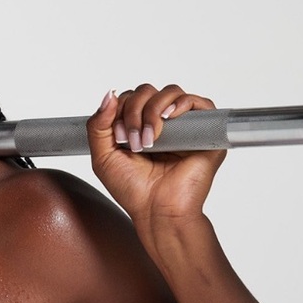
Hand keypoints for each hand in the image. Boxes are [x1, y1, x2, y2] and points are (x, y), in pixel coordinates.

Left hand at [86, 84, 225, 227]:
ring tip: (149, 140)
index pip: (128, 98)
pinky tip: (169, 118)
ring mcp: (183, 126)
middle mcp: (161, 123)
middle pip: (147, 91)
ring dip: (152, 111)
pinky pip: (199, 102)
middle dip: (134, 112)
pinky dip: (182, 103)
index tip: (118, 138)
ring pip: (169, 92)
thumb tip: (108, 94)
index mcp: (137, 126)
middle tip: (133, 142)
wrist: (157, 210)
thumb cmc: (133, 190)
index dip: (120, 110)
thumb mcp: (103, 156)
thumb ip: (97, 125)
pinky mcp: (204, 132)